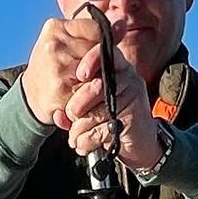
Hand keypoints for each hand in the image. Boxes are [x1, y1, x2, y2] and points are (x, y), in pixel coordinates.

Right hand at [20, 16, 100, 128]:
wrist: (32, 94)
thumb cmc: (55, 64)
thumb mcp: (69, 41)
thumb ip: (96, 33)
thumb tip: (123, 23)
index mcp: (56, 28)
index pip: (95, 29)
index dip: (104, 42)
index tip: (103, 51)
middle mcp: (54, 46)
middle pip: (97, 52)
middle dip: (101, 63)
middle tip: (96, 71)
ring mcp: (57, 68)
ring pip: (96, 72)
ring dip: (98, 79)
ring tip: (90, 83)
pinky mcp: (61, 92)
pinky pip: (89, 91)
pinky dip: (92, 94)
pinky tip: (87, 95)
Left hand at [64, 35, 162, 169]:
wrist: (139, 145)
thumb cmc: (111, 122)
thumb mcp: (88, 110)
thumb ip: (73, 108)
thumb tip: (58, 116)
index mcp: (115, 67)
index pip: (103, 53)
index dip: (90, 61)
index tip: (80, 75)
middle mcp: (127, 77)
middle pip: (95, 86)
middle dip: (77, 106)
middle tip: (71, 116)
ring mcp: (134, 96)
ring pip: (96, 112)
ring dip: (80, 130)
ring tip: (75, 138)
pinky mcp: (135, 116)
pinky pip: (103, 129)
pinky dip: (88, 141)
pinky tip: (84, 145)